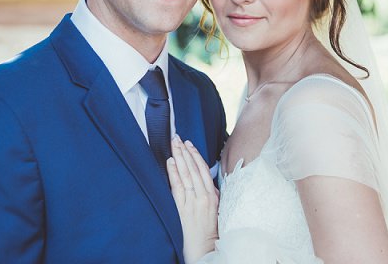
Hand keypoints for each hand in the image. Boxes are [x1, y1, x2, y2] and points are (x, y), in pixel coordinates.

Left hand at [167, 136, 218, 262]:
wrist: (205, 249)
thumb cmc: (211, 230)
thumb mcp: (216, 208)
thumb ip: (211, 192)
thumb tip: (205, 179)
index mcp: (213, 195)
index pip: (203, 169)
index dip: (195, 155)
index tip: (189, 144)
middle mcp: (204, 196)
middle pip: (193, 168)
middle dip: (185, 151)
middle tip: (177, 138)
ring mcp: (193, 202)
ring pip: (186, 175)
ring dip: (179, 158)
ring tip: (174, 145)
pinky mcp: (183, 209)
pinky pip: (177, 187)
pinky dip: (174, 173)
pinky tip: (170, 162)